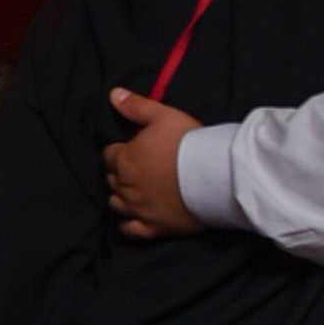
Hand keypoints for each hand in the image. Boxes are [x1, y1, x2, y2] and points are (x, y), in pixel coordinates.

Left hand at [105, 89, 202, 237]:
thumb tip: (113, 94)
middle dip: (119, 173)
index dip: (119, 151)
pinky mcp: (153, 227)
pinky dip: (128, 224)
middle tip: (135, 169)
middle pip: (112, 179)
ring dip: (121, 197)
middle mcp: (126, 186)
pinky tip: (132, 219)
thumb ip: (136, 106)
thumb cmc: (188, 142)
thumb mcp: (162, 115)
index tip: (130, 150)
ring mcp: (138, 209)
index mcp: (125, 159)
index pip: (109, 155)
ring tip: (133, 192)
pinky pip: (130, 230)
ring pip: (117, 204)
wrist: (213, 176)